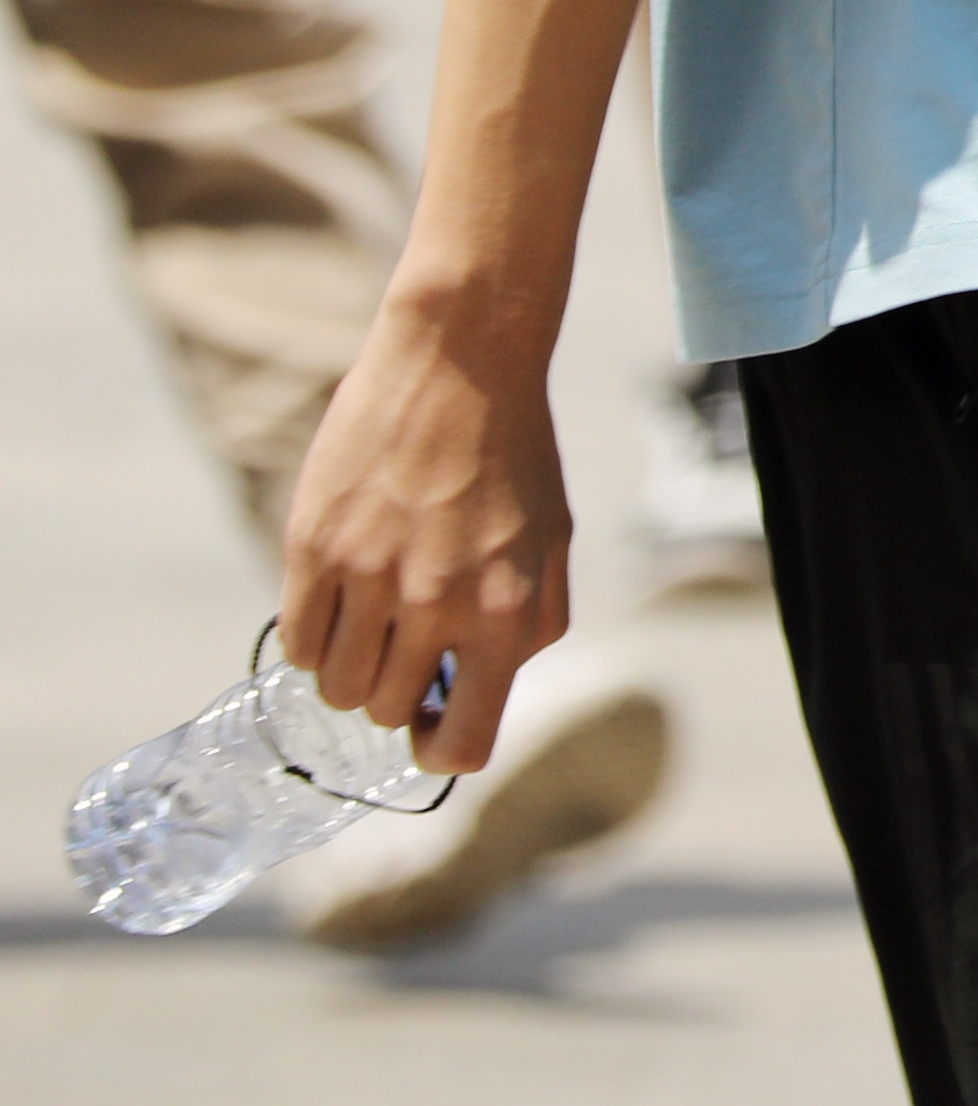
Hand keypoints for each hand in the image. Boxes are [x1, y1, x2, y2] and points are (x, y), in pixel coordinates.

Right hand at [277, 295, 573, 769]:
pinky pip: (298, 643)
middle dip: (399, 687)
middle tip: (409, 634)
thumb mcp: (550, 541)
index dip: (442, 748)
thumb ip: (525, 627)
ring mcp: (369, 577)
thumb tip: (475, 696)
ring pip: (337, 689)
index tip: (435, 718)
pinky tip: (342, 592)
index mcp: (504, 613)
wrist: (461, 358)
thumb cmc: (514, 452)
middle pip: (387, 714)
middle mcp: (435, 605)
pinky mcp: (315, 547)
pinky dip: (317, 635)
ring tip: (376, 611)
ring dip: (355, 664)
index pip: (461, 748)